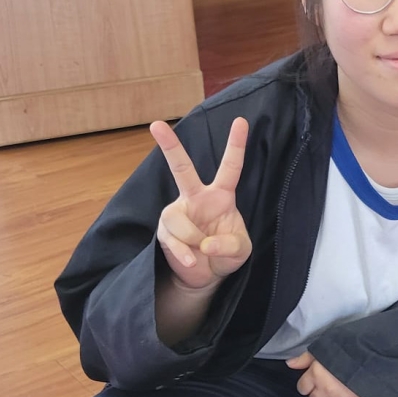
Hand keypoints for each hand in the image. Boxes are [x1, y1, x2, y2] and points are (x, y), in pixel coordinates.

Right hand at [151, 117, 251, 290]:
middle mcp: (196, 198)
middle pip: (182, 168)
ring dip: (193, 239)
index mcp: (221, 195)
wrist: (206, 275)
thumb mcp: (241, 250)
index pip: (230, 167)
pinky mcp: (165, 231)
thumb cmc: (227, 252)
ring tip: (202, 251)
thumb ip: (230, 244)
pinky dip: (185, 254)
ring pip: (178, 219)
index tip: (241, 121)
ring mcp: (178, 213)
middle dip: (170, 146)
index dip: (236, 145)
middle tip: (156, 124)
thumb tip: (206, 243)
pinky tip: (193, 261)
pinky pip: (172, 240)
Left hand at [288, 352, 367, 396]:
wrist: (371, 351)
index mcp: (316, 373)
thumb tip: (290, 363)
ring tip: (340, 391)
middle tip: (327, 385)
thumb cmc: (348, 346)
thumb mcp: (323, 347)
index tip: (313, 380)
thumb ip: (305, 357)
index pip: (303, 386)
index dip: (308, 383)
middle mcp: (326, 388)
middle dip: (319, 393)